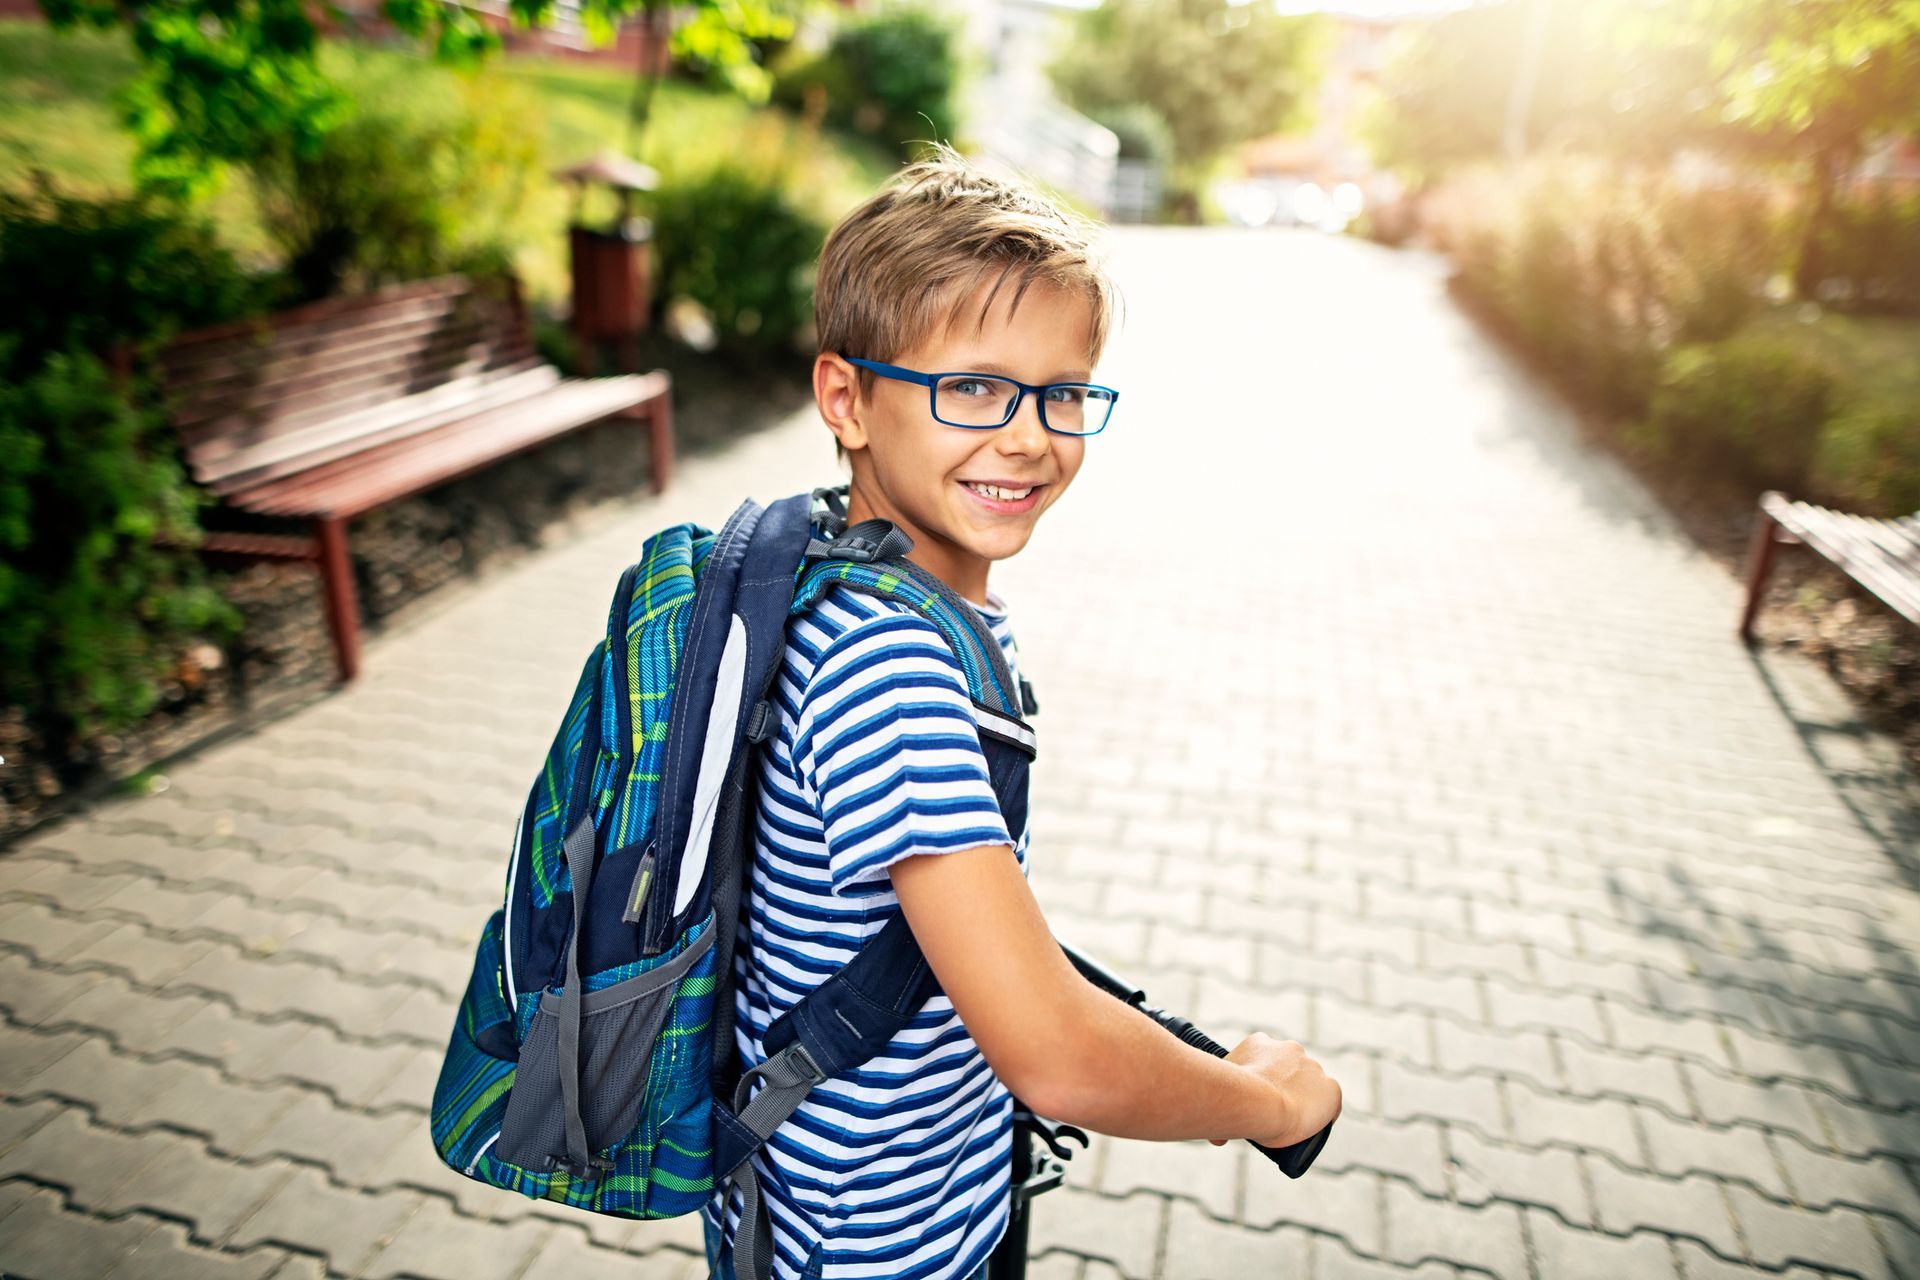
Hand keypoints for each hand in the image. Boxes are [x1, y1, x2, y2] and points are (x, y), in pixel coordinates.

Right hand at [1208, 1033, 1341, 1148]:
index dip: (1262, 1080)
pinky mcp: (1331, 1088)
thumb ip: (1221, 1110)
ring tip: (1292, 1125)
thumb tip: (1217, 1139)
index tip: (1259, 1098)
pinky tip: (1315, 1128)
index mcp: (1261, 1043)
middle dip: (1284, 1089)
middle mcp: (1290, 1049)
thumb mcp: (1221, 1096)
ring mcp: (1313, 1067)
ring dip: (1304, 1100)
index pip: (1266, 1060)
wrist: (1259, 1103)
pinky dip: (1324, 1114)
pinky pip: (1331, 1102)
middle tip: (1273, 1114)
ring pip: (1311, 1086)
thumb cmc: (1232, 1099)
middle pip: (1291, 1071)